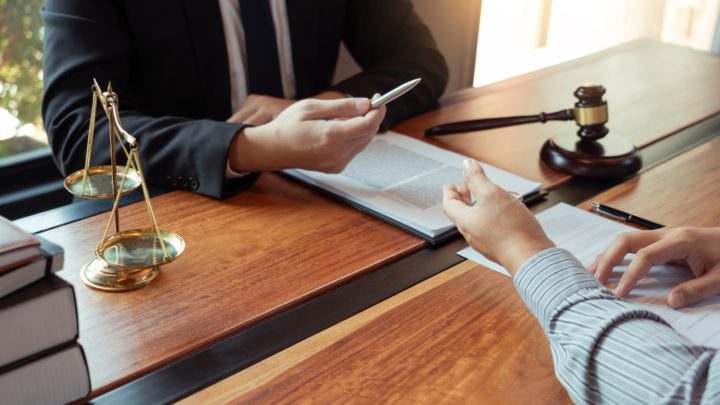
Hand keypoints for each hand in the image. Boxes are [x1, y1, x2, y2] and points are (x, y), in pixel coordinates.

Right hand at [229, 97, 384, 172]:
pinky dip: (352, 137)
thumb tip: (366, 104)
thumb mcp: (312, 107)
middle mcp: (337, 153)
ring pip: (363, 142)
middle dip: (370, 116)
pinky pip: (353, 150)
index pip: (369, 124)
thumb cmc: (287, 126)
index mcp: (331, 136)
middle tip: (362, 103)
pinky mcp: (335, 168)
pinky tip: (336, 131)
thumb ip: (342, 106)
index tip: (377, 99)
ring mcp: (337, 163)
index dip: (378, 110)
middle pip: (369, 133)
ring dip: (360, 127)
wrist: (272, 149)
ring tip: (341, 117)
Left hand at [442, 159, 553, 274]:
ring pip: (476, 222)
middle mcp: (473, 234)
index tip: (450, 185)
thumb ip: (477, 179)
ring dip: (477, 207)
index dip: (449, 192)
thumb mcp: (492, 194)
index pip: (449, 205)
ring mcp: (486, 243)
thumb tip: (466, 165)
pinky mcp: (500, 247)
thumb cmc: (512, 230)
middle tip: (465, 189)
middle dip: (463, 198)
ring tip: (486, 197)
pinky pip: (489, 229)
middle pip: (461, 214)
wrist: (531, 257)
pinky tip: (503, 212)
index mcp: (466, 221)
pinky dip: (490, 216)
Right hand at [589, 227, 719, 307]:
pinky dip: (616, 254)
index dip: (630, 275)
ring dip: (607, 255)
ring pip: (626, 240)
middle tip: (595, 280)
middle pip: (627, 240)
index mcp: (681, 241)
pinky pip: (633, 244)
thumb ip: (696, 290)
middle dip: (608, 259)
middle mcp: (667, 234)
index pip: (646, 256)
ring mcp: (663, 235)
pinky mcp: (662, 241)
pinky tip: (605, 265)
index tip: (620, 293)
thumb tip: (671, 301)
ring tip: (590, 273)